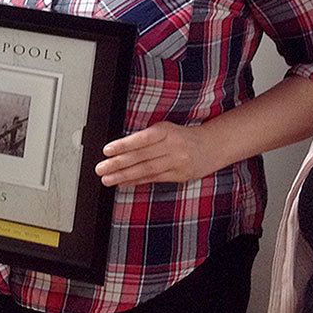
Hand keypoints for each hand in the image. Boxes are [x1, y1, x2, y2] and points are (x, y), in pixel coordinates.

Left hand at [95, 121, 221, 186]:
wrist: (211, 146)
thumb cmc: (182, 136)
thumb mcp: (165, 129)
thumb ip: (145, 138)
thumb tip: (119, 148)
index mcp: (166, 131)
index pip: (141, 139)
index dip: (123, 145)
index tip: (107, 151)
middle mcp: (172, 146)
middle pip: (141, 156)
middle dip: (118, 164)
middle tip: (101, 168)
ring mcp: (176, 162)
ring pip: (146, 170)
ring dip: (124, 175)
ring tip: (107, 178)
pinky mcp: (179, 176)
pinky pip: (154, 179)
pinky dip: (137, 181)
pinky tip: (123, 182)